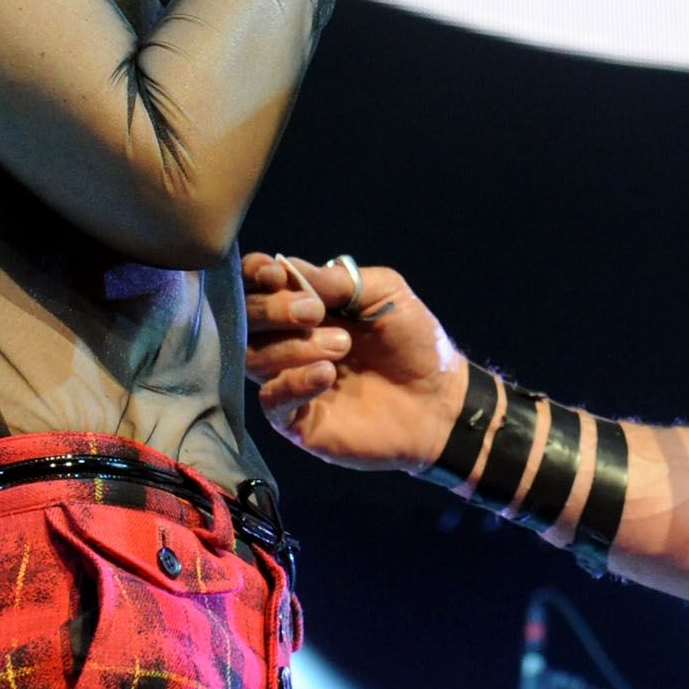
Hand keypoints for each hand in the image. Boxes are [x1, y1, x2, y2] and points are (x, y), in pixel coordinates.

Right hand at [240, 252, 464, 470]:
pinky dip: (293, 383)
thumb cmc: (415, 343)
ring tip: (341, 346)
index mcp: (304, 305)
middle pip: (246, 319)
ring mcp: (290, 380)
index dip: (255, 274)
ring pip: (254, 358)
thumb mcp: (387, 294)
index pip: (256, 285)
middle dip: (272, 309)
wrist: (442, 401)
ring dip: (293, 347)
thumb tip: (286, 268)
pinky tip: (325, 374)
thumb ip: (340, 280)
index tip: (274, 274)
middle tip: (314, 312)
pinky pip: (272, 400)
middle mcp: (288, 341)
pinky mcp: (297, 420)